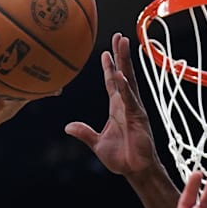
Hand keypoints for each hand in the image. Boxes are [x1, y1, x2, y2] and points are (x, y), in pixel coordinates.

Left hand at [65, 33, 159, 178]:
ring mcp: (134, 109)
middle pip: (123, 74)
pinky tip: (120, 76)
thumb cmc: (120, 158)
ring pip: (129, 81)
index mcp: (117, 108)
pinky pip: (130, 100)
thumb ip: (83, 133)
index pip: (112, 83)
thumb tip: (68, 127)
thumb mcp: (96, 143)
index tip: (105, 52)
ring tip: (123, 44)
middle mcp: (127, 104)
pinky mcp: (138, 118)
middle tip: (119, 36)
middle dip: (121, 56)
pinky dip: (125, 88)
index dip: (109, 67)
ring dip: (125, 62)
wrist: (135, 170)